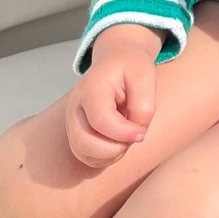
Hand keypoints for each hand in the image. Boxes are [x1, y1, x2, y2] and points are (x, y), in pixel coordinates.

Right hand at [67, 25, 159, 166]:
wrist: (117, 60)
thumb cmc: (131, 66)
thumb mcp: (145, 75)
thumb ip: (144, 105)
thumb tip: (137, 133)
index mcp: (91, 88)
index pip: (100, 119)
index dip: (122, 132)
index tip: (141, 133)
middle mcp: (76, 108)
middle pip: (84, 143)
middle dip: (113, 149)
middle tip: (135, 135)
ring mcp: (73, 123)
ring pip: (84, 154)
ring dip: (111, 154)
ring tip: (128, 137)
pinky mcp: (77, 134)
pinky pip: (86, 156)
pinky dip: (105, 157)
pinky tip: (120, 143)